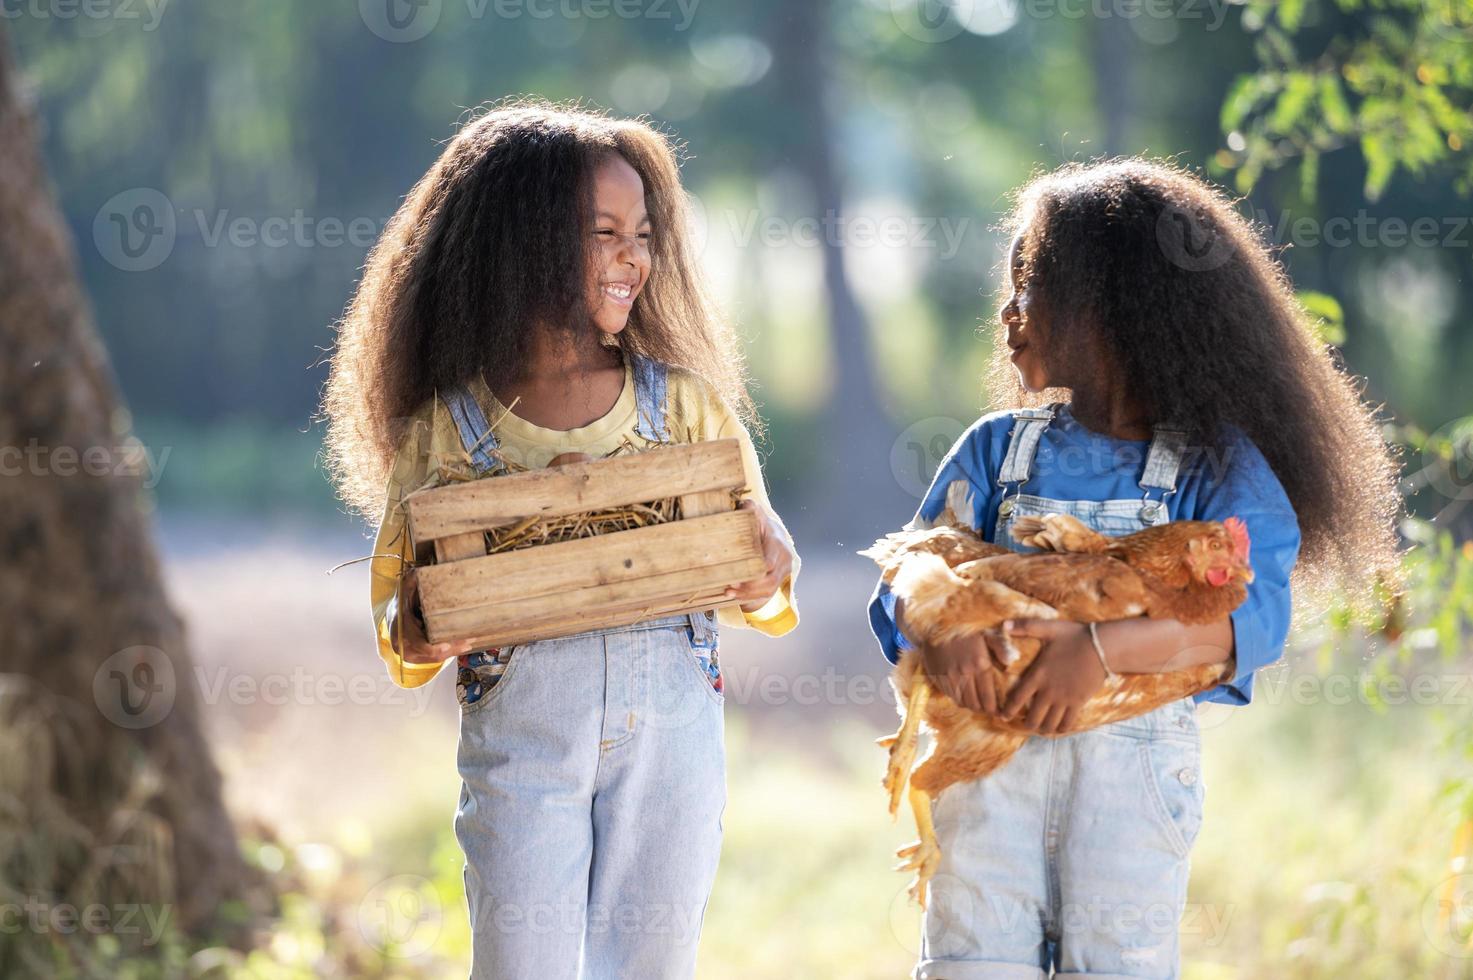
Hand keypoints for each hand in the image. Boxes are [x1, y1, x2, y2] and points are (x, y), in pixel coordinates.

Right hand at [391, 569, 476, 664]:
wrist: (393, 615)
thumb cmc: (403, 601)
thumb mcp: (405, 588)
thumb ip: (411, 580)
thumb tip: (417, 572)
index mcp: (400, 627)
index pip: (416, 643)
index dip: (432, 648)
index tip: (447, 646)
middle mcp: (402, 645)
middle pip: (430, 654)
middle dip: (451, 648)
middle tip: (468, 641)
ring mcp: (408, 653)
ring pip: (434, 658)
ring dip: (452, 651)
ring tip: (468, 643)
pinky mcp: (416, 657)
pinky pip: (434, 658)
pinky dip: (447, 652)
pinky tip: (461, 646)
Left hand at [724, 499, 795, 613]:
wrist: (777, 536)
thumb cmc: (762, 526)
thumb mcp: (757, 515)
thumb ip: (750, 508)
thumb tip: (742, 505)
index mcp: (777, 545)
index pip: (768, 563)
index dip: (753, 572)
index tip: (736, 575)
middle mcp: (783, 560)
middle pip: (769, 581)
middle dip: (749, 587)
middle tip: (729, 588)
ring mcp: (782, 573)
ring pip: (768, 590)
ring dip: (748, 595)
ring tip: (729, 593)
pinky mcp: (778, 582)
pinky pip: (766, 595)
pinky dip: (751, 598)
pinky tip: (736, 598)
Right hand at [918, 632, 1002, 714]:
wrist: (937, 624)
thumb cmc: (967, 629)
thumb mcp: (988, 633)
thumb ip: (1002, 646)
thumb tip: (1012, 661)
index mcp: (980, 664)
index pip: (989, 698)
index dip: (995, 709)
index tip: (1000, 711)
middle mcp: (965, 673)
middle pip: (976, 704)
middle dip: (984, 710)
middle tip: (990, 709)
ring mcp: (950, 676)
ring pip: (963, 702)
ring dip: (971, 706)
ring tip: (979, 704)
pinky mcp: (938, 677)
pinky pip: (950, 696)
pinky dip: (959, 699)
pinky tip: (965, 695)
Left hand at [998, 619, 1108, 733]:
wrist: (1102, 646)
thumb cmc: (1074, 636)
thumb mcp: (1048, 628)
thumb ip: (1025, 627)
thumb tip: (1004, 624)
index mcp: (1038, 674)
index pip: (1017, 698)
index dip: (1008, 710)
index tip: (1003, 717)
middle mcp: (1048, 691)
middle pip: (1033, 717)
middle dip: (1027, 724)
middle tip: (1024, 725)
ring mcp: (1064, 699)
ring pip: (1049, 723)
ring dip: (1043, 728)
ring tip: (1040, 728)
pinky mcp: (1078, 702)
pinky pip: (1067, 723)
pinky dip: (1061, 729)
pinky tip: (1058, 728)